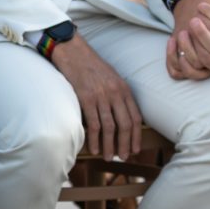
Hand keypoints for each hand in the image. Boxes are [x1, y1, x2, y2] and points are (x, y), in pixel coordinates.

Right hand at [45, 35, 144, 161]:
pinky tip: (94, 148)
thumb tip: (120, 116)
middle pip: (126, 125)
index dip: (136, 136)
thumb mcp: (111, 78)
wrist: (73, 52)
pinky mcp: (86, 98)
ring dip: (110, 145)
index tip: (135, 149)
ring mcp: (101, 96)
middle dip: (125, 144)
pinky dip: (95, 139)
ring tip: (108, 157)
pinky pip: (94, 124)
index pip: (136, 118)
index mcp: (124, 89)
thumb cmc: (90, 66)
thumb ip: (117, 95)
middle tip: (123, 157)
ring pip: (110, 127)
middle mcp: (116, 93)